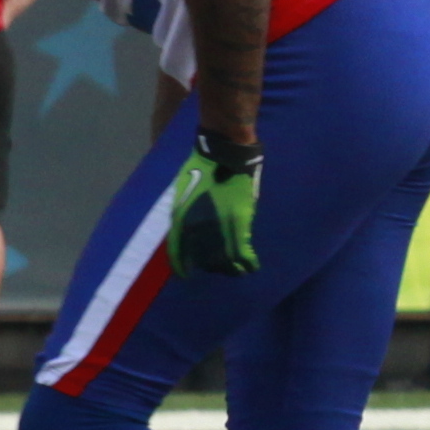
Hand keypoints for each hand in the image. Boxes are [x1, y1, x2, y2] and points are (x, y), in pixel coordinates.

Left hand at [163, 142, 260, 275]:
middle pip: (204, 260)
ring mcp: (219, 225)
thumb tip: (187, 232)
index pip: (177, 253)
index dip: (181, 267)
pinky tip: (251, 266)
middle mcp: (196, 228)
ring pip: (225, 259)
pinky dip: (248, 261)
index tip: (186, 275)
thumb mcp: (182, 193)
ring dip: (231, 268)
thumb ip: (183, 214)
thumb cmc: (200, 168)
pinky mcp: (239, 222)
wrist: (222, 154)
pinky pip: (243, 251)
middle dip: (213, 267)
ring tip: (237, 271)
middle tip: (220, 267)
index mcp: (180, 220)